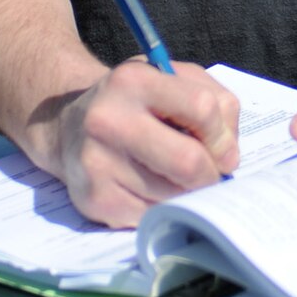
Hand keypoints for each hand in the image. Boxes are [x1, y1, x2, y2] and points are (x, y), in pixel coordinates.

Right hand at [57, 60, 240, 226]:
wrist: (69, 127)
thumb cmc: (135, 104)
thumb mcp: (173, 80)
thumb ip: (217, 104)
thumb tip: (228, 158)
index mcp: (133, 80)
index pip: (203, 109)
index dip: (222, 135)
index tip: (219, 148)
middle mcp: (107, 119)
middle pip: (189, 162)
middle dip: (210, 174)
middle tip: (206, 173)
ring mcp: (96, 162)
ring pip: (175, 195)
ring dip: (185, 192)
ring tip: (170, 176)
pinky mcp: (95, 200)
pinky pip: (153, 216)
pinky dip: (162, 207)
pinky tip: (147, 189)